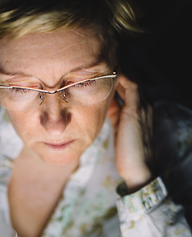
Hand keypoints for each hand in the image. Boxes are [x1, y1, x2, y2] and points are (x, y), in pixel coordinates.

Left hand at [107, 74, 153, 192]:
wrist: (138, 169)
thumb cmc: (127, 153)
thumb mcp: (118, 129)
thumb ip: (113, 115)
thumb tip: (100, 106)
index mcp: (139, 108)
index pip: (127, 84)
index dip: (113, 77)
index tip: (97, 73)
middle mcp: (143, 103)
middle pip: (129, 77)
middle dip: (113, 71)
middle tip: (96, 66)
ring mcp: (142, 104)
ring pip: (130, 77)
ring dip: (115, 70)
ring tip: (99, 65)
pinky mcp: (136, 109)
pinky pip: (130, 84)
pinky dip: (119, 76)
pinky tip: (104, 74)